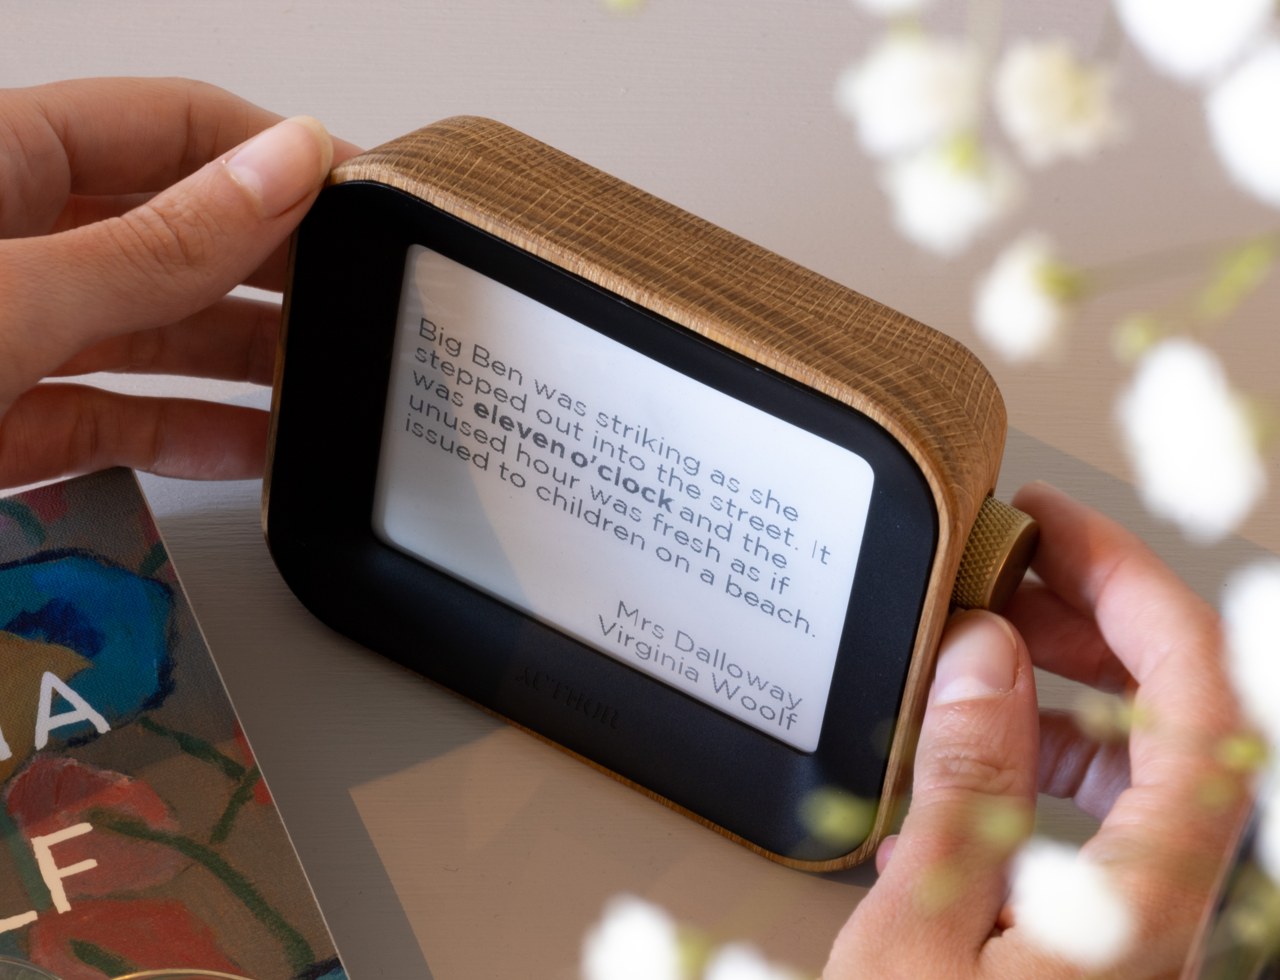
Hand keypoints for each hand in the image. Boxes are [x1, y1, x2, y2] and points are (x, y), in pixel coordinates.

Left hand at [0, 77, 355, 488]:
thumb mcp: (13, 299)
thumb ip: (154, 245)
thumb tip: (281, 170)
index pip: (170, 126)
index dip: (275, 154)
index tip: (366, 197)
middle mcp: (7, 243)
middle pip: (173, 235)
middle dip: (272, 269)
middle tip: (356, 298)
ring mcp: (5, 336)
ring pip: (152, 333)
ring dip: (242, 360)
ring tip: (323, 379)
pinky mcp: (1, 425)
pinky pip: (115, 419)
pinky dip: (188, 437)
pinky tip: (254, 449)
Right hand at [825, 482, 1246, 977]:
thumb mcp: (920, 938)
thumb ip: (964, 789)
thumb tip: (985, 657)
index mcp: (1144, 898)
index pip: (1199, 700)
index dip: (1140, 590)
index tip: (1059, 529)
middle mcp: (1156, 901)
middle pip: (1182, 715)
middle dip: (1099, 617)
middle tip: (1015, 568)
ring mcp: (1122, 913)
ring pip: (1135, 756)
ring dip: (1068, 677)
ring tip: (986, 638)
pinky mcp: (1079, 927)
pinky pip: (1086, 804)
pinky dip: (1035, 744)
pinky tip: (968, 738)